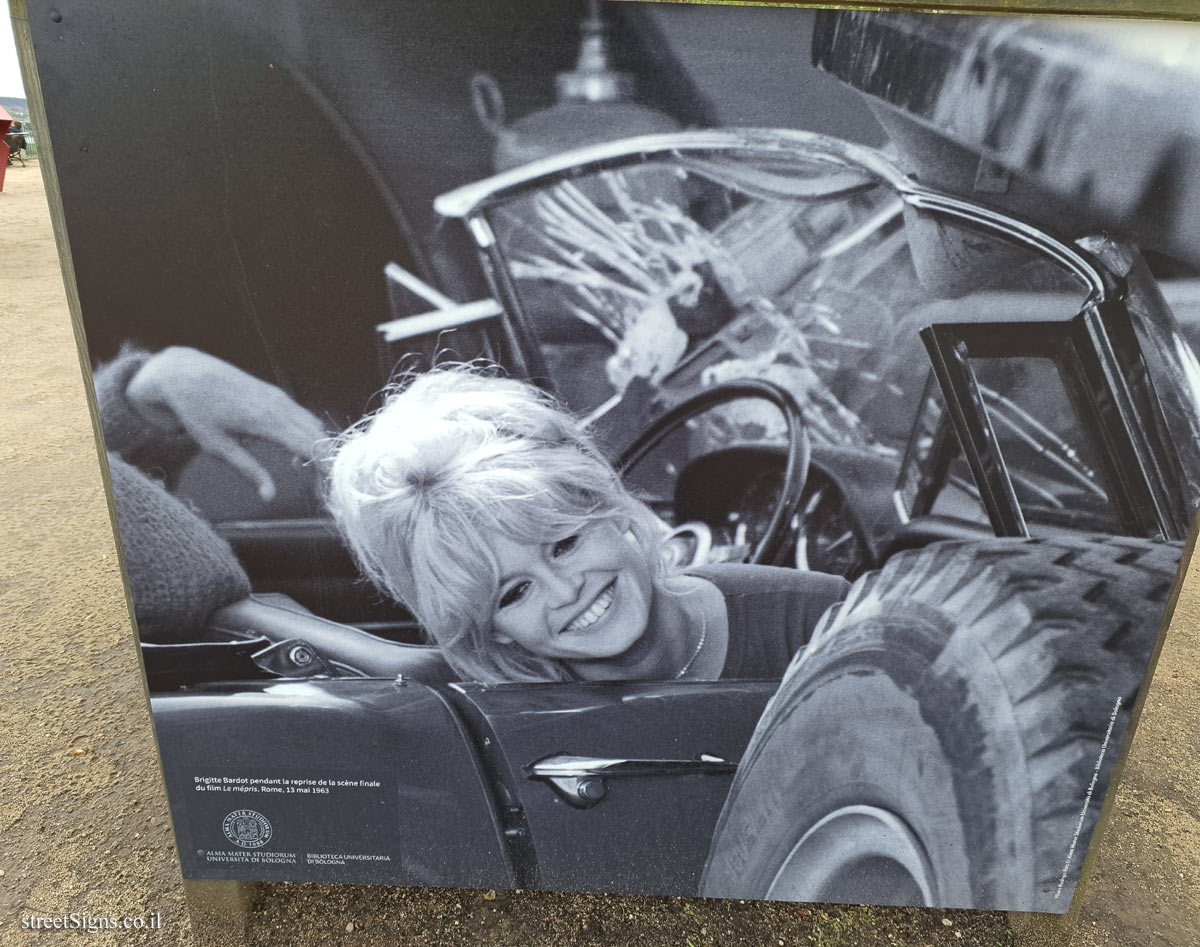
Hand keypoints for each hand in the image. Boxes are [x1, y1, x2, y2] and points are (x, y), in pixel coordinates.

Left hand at [127, 347, 325, 500]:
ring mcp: (278, 397)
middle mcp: (278, 406)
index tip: (330, 485)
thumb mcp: (217, 447)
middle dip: (325, 460)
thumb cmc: (196, 413)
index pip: (309, 445)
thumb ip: (249, 470)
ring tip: (312, 472)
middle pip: (317, 435)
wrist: (183, 374)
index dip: (325, 466)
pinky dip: (307, 434)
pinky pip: (301, 415)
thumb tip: (269, 496)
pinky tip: (295, 452)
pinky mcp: (274, 393)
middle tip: (322, 486)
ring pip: (312, 424)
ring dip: (317, 447)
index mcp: (266, 421)